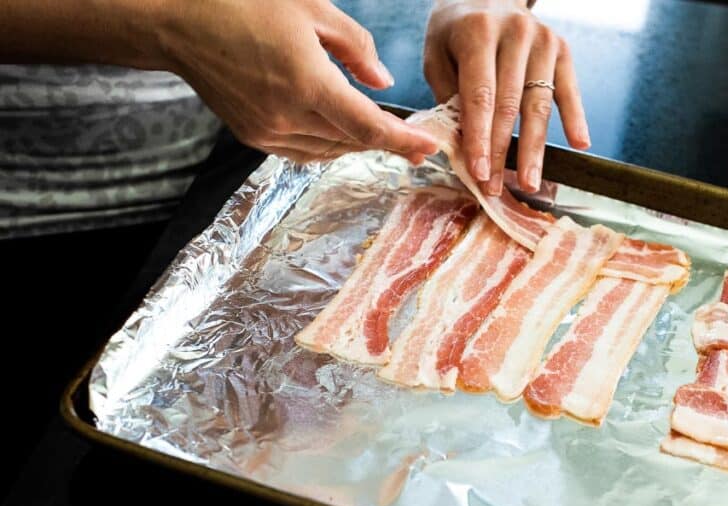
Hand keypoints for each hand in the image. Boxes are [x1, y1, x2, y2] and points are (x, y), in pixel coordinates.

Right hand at [156, 0, 437, 162]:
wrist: (179, 20)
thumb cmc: (245, 3)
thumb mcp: (312, 8)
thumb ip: (356, 48)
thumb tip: (384, 82)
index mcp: (307, 82)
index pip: (367, 127)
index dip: (402, 141)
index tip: (430, 148)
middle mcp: (287, 115)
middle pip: (352, 142)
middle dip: (386, 141)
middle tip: (413, 139)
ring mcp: (267, 131)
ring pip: (329, 150)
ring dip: (356, 142)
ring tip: (378, 131)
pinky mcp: (252, 135)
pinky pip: (303, 150)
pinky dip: (327, 143)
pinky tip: (337, 128)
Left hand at [424, 0, 588, 193]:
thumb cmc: (456, 33)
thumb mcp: (437, 56)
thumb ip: (447, 97)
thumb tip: (459, 147)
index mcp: (478, 32)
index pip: (481, 96)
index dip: (480, 138)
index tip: (479, 172)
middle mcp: (515, 33)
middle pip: (510, 105)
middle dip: (503, 151)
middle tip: (496, 187)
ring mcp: (543, 40)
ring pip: (539, 104)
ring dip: (535, 148)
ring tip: (531, 182)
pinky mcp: (562, 50)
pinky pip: (569, 91)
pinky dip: (576, 118)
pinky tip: (580, 144)